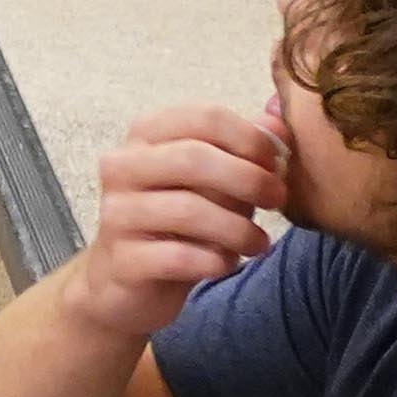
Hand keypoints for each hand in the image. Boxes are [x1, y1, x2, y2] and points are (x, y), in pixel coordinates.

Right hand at [65, 103, 286, 341]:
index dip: (251, 138)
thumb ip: (244, 149)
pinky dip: (214, 261)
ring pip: (187, 210)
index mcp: (146, 135)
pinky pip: (178, 256)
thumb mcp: (214, 178)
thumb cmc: (179, 219)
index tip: (277, 163)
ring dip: (238, 228)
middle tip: (277, 200)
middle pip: (192, 157)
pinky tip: (226, 263)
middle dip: (248, 179)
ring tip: (259, 243)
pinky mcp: (122, 258)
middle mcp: (122, 166)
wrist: (129, 278)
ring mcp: (116, 212)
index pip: (204, 117)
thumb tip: (280, 125)